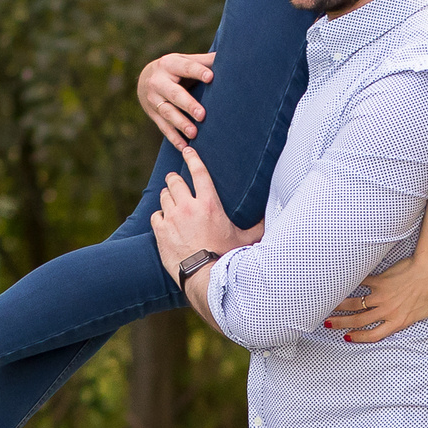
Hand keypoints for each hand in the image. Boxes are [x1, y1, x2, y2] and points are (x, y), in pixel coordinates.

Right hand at [138, 49, 214, 146]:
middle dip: (188, 105)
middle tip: (202, 115)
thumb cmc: (175, 70)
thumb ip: (204, 60)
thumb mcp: (184, 60)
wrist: (144, 80)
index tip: (211, 77)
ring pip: (168, 113)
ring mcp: (154, 100)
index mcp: (169, 64)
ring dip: (181, 124)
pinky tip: (184, 147)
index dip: (198, 72)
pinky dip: (174, 138)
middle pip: (174, 94)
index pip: (185, 67)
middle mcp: (158, 82)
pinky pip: (164, 128)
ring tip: (194, 134)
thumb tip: (229, 55)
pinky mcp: (153, 115)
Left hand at [149, 143, 259, 276]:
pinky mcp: (160, 232)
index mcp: (209, 204)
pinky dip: (159, 216)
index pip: (198, 172)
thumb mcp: (246, 239)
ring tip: (170, 200)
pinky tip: (164, 220)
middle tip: (175, 180)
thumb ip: (258, 226)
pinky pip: (155, 215)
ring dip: (167, 196)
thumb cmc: (227, 257)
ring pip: (164, 196)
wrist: (205, 276)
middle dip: (175, 178)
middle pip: (175, 181)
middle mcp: (188, 207)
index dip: (192, 158)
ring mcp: (172, 218)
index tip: (187, 150)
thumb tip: (272, 218)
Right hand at [325, 252, 427, 350]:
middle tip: (328, 324)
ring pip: (356, 304)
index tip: (347, 337)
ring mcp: (382, 296)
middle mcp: (387, 311)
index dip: (359, 338)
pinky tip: (338, 283)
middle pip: (359, 321)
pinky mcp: (381, 280)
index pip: (374, 334)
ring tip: (327, 307)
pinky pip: (362, 283)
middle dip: (341, 324)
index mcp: (399, 321)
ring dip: (340, 307)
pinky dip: (350, 283)